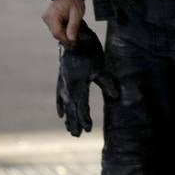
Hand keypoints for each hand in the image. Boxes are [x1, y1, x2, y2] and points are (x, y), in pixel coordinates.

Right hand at [42, 0, 85, 47]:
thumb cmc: (73, 1)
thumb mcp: (76, 14)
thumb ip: (73, 27)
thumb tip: (71, 39)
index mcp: (52, 15)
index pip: (57, 33)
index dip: (66, 40)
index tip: (74, 43)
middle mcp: (46, 17)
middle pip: (56, 34)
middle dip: (66, 38)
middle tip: (76, 41)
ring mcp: (46, 18)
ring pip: (55, 32)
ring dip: (64, 34)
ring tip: (74, 33)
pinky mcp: (48, 19)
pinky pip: (55, 28)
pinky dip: (62, 30)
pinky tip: (69, 29)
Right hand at [55, 22, 114, 137]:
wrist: (75, 39)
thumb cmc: (90, 53)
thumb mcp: (100, 68)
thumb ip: (107, 83)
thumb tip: (115, 96)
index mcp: (78, 85)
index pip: (81, 106)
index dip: (85, 119)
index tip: (89, 129)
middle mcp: (68, 86)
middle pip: (71, 109)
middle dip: (74, 123)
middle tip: (77, 135)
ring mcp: (63, 84)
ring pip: (65, 105)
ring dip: (68, 118)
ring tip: (70, 130)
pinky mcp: (61, 80)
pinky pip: (59, 96)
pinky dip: (60, 106)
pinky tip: (61, 114)